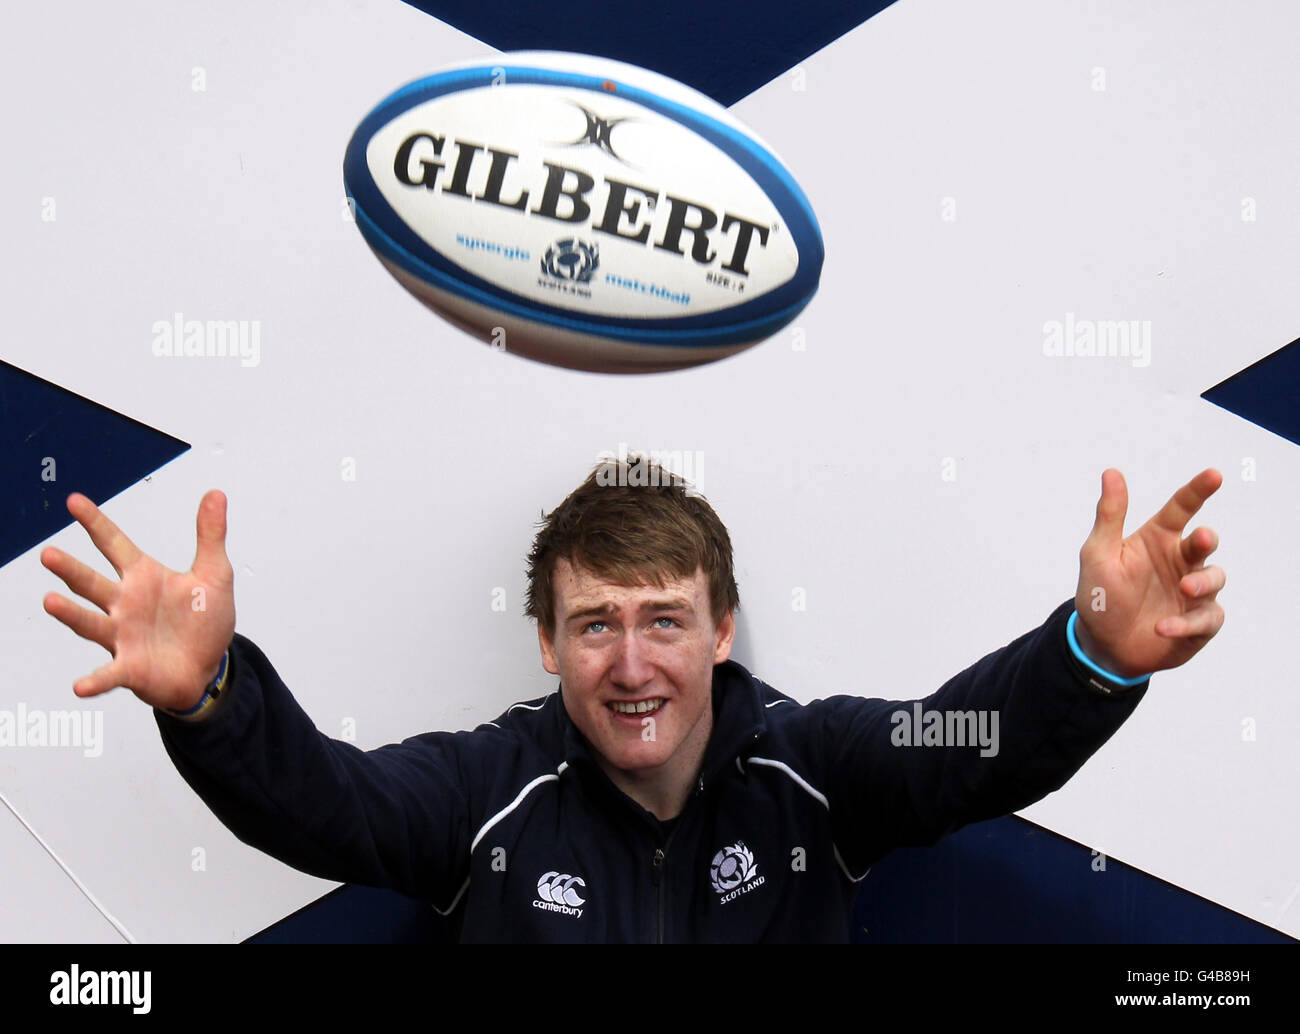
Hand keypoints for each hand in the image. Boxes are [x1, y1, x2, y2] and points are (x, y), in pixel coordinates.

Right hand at [41, 491, 235, 710]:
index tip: (73, 501)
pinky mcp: (129, 667)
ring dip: (71, 614)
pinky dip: (95, 680)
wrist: (207, 667)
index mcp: (143, 577)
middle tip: (48, 554)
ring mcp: (122, 636)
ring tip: (50, 601)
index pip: (114, 543)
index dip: (95, 522)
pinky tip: (80, 686)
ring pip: (91, 623)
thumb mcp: (215, 574)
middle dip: (70, 570)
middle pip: (92, 582)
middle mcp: (124, 604)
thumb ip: (211, 535)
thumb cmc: (203, 621)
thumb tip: (216, 493)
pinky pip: (109, 674)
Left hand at [1074, 468, 1225, 678]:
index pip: (1181, 508)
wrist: (1101, 646)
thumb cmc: (1100, 596)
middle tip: (1198, 540)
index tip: (1213, 475)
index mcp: (1157, 540)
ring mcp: (1193, 592)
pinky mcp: (1199, 623)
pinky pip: (1207, 618)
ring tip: (1184, 588)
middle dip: (1205, 539)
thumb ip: (1109, 516)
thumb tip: (1111, 472)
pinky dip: (1188, 623)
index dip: (1198, 490)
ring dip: (1202, 582)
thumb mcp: (1098, 555)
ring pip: (1215, 578)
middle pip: (1204, 541)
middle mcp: (1179, 562)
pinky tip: (1163, 627)